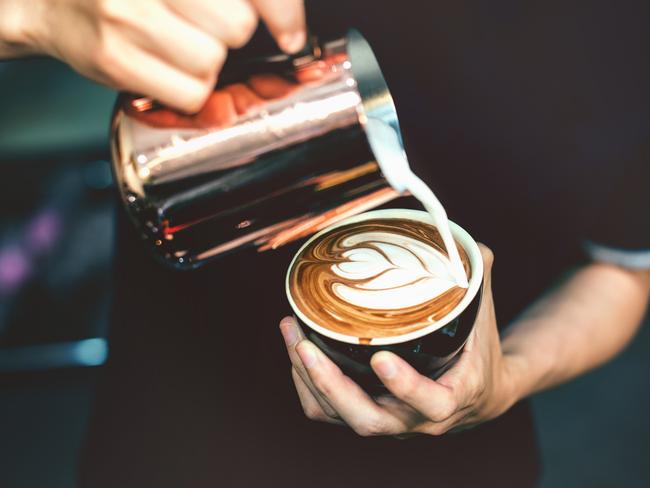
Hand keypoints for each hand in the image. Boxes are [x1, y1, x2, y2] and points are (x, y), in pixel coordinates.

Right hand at [0, 0, 305, 111]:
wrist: (50, 1)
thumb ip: (228, 0)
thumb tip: (287, 27)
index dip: (282, 12)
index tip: (292, 35)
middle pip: (237, 26)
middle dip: (228, 34)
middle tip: (197, 27)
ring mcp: (128, 17)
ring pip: (213, 62)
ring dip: (206, 63)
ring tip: (174, 45)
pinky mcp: (117, 60)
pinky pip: (191, 94)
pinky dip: (189, 91)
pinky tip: (164, 69)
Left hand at [279, 244, 519, 435]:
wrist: (477, 396)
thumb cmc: (478, 352)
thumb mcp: (484, 317)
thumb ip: (477, 278)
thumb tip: (468, 243)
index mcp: (452, 398)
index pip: (431, 403)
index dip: (405, 386)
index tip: (381, 358)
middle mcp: (415, 419)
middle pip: (368, 420)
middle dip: (330, 384)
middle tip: (305, 345)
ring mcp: (387, 421)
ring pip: (337, 415)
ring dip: (307, 377)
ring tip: (290, 330)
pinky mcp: (366, 414)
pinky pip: (325, 411)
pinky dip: (305, 383)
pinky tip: (296, 347)